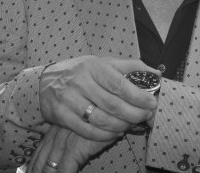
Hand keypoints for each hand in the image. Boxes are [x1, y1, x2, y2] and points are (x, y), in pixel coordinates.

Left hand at [27, 125, 119, 172]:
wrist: (114, 109)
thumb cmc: (102, 118)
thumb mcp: (81, 126)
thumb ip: (70, 138)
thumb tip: (62, 156)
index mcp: (55, 129)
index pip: (39, 152)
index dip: (34, 166)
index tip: (31, 172)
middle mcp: (56, 134)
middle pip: (40, 161)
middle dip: (36, 172)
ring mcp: (64, 141)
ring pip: (48, 167)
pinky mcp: (75, 148)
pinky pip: (64, 170)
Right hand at [39, 56, 159, 140]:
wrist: (44, 81)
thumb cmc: (79, 72)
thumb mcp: (101, 63)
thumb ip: (129, 67)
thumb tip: (155, 72)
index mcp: (93, 66)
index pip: (119, 84)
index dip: (138, 96)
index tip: (152, 102)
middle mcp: (80, 81)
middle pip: (112, 104)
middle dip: (133, 114)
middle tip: (145, 117)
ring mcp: (69, 99)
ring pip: (101, 119)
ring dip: (120, 126)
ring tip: (130, 125)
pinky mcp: (61, 115)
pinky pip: (87, 130)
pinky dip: (104, 135)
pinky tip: (114, 133)